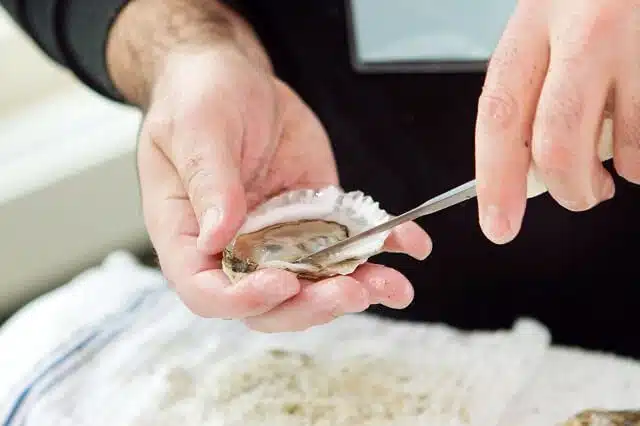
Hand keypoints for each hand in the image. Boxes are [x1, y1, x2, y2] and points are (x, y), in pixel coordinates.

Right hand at [106, 0, 431, 331]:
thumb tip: (218, 237)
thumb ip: (209, 183)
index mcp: (189, 236)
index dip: (245, 300)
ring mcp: (278, 237)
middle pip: (271, 302)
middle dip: (312, 304)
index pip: (209, 292)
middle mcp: (234, 248)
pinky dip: (380, 247)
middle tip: (351, 290)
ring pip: (315, 282)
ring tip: (392, 285)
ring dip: (355, 288)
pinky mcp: (314, 218)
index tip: (282, 282)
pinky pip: (346, 243)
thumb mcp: (197, 130)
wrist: (233, 79)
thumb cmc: (198, 99)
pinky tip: (410, 243)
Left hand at [475, 0, 638, 243]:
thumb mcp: (556, 20)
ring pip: (631, 152)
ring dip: (629, 165)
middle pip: (559, 145)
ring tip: (627, 132)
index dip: (496, 180)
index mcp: (538, 16)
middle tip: (581, 195)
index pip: (500, 114)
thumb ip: (539, 85)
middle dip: (569, 190)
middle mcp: (590, 27)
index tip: (498, 224)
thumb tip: (533, 172)